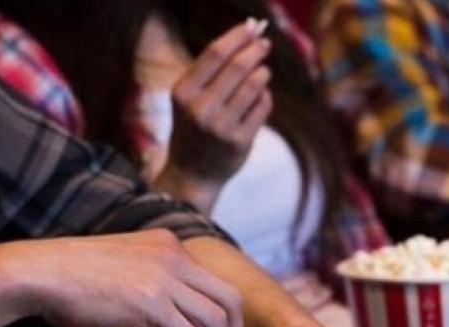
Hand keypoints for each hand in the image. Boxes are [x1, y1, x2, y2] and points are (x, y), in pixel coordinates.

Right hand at [20, 230, 242, 326]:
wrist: (39, 273)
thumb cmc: (70, 279)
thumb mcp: (124, 276)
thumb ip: (154, 296)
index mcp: (168, 246)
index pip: (215, 282)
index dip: (225, 317)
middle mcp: (174, 257)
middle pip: (229, 299)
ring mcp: (165, 278)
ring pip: (216, 321)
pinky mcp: (151, 303)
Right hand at [156, 20, 273, 212]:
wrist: (191, 174)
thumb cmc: (194, 127)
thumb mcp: (189, 98)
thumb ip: (212, 71)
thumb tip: (248, 36)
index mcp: (183, 92)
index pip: (214, 54)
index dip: (237, 37)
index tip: (251, 29)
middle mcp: (199, 109)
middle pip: (238, 67)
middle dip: (255, 51)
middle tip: (265, 44)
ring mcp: (220, 127)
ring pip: (254, 86)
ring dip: (263, 73)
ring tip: (262, 72)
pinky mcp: (239, 142)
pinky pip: (262, 107)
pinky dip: (265, 97)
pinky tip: (260, 97)